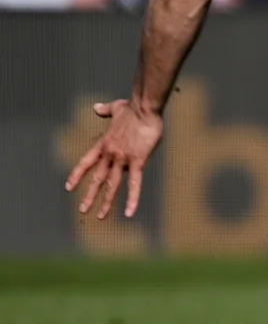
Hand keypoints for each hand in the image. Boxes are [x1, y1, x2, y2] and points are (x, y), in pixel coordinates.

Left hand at [64, 98, 164, 219]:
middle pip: (97, 178)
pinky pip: (134, 184)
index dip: (77, 175)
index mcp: (103, 144)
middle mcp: (109, 154)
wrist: (144, 107)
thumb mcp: (117, 108)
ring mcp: (122, 159)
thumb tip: (96, 107)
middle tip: (82, 210)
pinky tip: (130, 212)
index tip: (68, 187)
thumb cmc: (133, 107)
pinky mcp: (138, 161)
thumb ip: (105, 110)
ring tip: (100, 216)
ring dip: (105, 202)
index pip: (85, 162)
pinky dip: (132, 199)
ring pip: (112, 185)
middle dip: (89, 195)